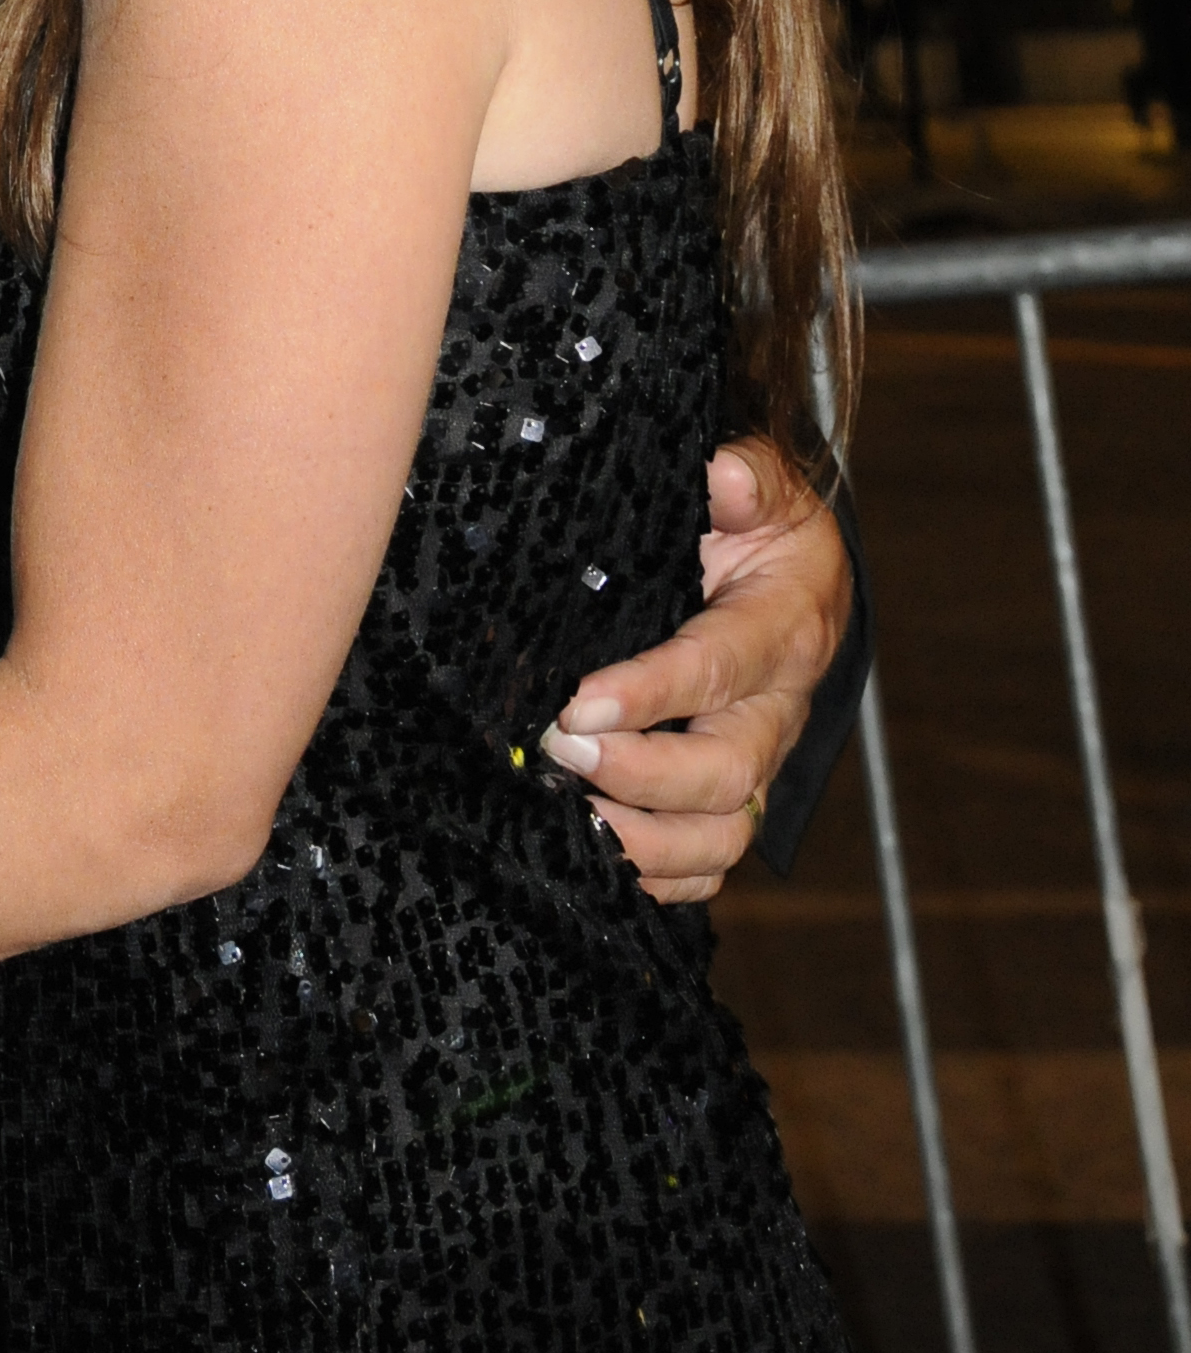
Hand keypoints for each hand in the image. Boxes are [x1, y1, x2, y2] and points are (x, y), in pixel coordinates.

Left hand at [539, 438, 850, 907]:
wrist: (792, 570)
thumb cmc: (758, 521)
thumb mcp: (762, 482)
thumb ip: (746, 476)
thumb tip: (722, 474)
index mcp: (786, 626)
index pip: (720, 669)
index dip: (655, 694)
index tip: (581, 704)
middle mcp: (779, 707)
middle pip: (729, 772)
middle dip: (641, 774)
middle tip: (560, 752)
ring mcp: (758, 759)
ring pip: (723, 833)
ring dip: (646, 841)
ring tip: (569, 821)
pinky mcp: (734, 794)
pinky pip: (710, 861)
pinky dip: (659, 878)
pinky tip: (594, 859)